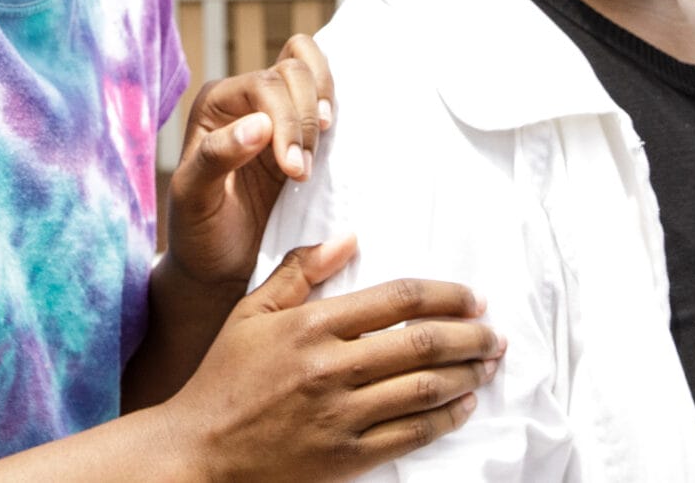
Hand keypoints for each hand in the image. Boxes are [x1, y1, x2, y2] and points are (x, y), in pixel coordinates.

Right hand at [160, 237, 501, 482]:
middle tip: (494, 333)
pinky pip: (411, 434)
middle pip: (421, 342)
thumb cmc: (224, 378)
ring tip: (487, 364)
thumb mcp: (251, 313)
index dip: (446, 295)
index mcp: (310, 324)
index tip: (473, 297)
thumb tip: (349, 238)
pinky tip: (462, 405)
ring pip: (424, 388)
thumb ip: (301, 272)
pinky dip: (445, 418)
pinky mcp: (346, 457)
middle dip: (469, 335)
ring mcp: (340, 415)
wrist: (200, 452)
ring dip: (466, 374)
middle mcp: (330, 367)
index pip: (397, 299)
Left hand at [163, 34, 334, 291]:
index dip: (287, 120)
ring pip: (308, 68)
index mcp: (214, 105)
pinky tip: (332, 136)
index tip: (296, 170)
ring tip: (319, 148)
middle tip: (303, 171)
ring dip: (322, 104)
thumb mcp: (194, 199)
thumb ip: (216, 157)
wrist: (220, 265)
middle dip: (305, 118)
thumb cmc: (200, 232)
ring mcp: (274, 111)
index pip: (263, 85)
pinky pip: (322, 92)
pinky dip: (333, 102)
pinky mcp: (299, 131)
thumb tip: (258, 124)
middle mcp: (242, 98)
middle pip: (292, 70)